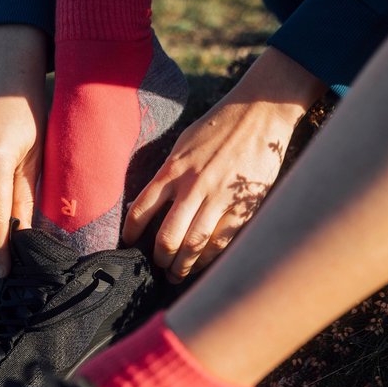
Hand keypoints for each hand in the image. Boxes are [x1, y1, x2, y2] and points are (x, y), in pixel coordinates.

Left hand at [123, 47, 325, 281]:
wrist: (259, 113)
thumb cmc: (218, 126)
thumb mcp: (183, 144)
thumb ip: (168, 173)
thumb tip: (152, 200)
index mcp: (172, 169)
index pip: (140, 209)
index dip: (131, 233)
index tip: (128, 244)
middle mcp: (192, 186)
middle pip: (167, 236)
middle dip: (160, 258)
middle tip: (158, 267)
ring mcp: (218, 198)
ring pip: (193, 244)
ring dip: (182, 265)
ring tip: (177, 274)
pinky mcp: (241, 205)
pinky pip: (221, 241)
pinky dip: (209, 257)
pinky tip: (202, 264)